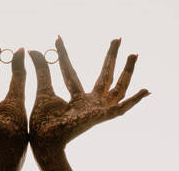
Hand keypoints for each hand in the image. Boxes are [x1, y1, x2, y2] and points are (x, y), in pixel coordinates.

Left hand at [28, 37, 149, 170]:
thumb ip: (42, 70)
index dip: (63, 55)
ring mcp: (98, 109)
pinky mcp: (102, 116)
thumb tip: (32, 49)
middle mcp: (89, 102)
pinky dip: (135, 101)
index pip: (70, 71)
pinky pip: (122, 108)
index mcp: (75, 98)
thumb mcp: (43, 90)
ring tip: (134, 54)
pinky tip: (146, 90)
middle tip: (118, 38)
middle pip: (104, 75)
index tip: (58, 38)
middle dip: (111, 57)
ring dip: (127, 72)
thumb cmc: (43, 123)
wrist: (46, 141)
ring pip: (118, 88)